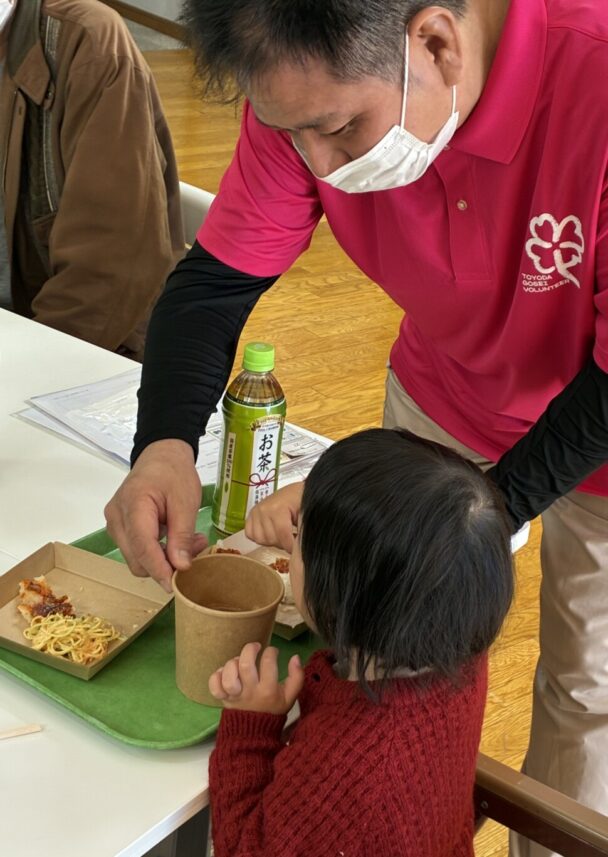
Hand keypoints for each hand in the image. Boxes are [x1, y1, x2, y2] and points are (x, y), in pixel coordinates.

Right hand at [104, 439, 207, 592]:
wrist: (161, 455)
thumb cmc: (173, 472)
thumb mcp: (185, 501)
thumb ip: (182, 535)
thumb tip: (180, 567)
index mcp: (133, 506)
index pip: (142, 548)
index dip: (159, 570)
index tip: (176, 586)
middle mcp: (116, 518)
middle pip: (137, 560)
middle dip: (166, 564)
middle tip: (195, 549)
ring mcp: (115, 523)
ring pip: (136, 558)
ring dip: (162, 559)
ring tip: (189, 542)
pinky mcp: (119, 527)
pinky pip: (136, 549)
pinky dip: (156, 551)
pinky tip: (175, 539)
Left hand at [209, 642, 304, 714]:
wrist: (254, 732)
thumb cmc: (272, 709)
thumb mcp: (290, 696)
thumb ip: (297, 677)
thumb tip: (295, 657)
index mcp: (268, 690)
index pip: (268, 662)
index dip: (271, 651)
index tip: (273, 652)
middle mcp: (250, 692)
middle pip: (245, 664)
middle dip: (250, 649)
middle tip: (255, 647)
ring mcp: (234, 696)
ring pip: (228, 673)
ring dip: (233, 662)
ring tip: (240, 662)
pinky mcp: (222, 698)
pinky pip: (214, 684)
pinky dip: (217, 675)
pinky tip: (225, 673)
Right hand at [245, 481, 303, 551]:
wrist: (294, 492)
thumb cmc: (302, 502)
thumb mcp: (306, 514)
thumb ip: (302, 529)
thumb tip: (299, 546)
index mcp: (278, 507)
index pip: (282, 534)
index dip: (290, 545)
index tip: (297, 549)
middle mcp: (263, 509)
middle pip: (270, 538)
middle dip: (283, 544)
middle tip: (292, 540)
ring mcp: (255, 512)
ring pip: (260, 539)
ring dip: (272, 542)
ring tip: (282, 536)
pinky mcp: (250, 515)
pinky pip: (250, 534)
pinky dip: (260, 537)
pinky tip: (271, 534)